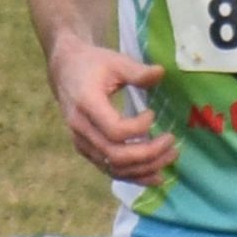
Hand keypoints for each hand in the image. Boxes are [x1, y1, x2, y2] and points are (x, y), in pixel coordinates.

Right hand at [43, 31, 169, 184]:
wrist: (66, 72)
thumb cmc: (93, 64)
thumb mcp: (115, 61)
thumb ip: (137, 71)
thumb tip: (161, 73)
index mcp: (86, 104)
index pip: (114, 130)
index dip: (139, 128)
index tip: (152, 113)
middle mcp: (81, 128)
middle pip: (115, 155)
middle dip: (148, 154)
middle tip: (171, 142)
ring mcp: (82, 143)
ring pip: (113, 167)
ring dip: (144, 168)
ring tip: (170, 158)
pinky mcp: (87, 150)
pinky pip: (110, 170)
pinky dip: (134, 176)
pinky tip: (155, 176)